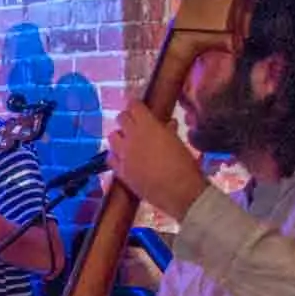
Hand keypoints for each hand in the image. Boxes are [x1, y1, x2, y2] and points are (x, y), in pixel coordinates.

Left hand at [108, 103, 209, 219]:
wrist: (179, 191)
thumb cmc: (184, 164)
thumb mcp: (178, 143)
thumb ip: (168, 131)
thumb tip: (168, 124)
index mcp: (148, 126)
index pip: (134, 106)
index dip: (134, 104)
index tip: (136, 105)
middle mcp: (132, 137)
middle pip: (121, 118)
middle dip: (127, 119)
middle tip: (134, 123)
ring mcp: (123, 154)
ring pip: (112, 137)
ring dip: (119, 136)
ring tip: (128, 141)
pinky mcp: (120, 171)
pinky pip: (110, 158)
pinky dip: (115, 155)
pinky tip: (123, 157)